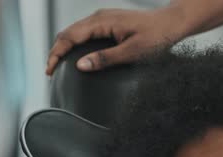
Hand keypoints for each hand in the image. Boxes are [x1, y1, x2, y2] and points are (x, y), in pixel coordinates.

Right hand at [46, 7, 185, 74]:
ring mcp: (103, 19)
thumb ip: (106, 59)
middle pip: (68, 33)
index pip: (69, 37)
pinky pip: (85, 33)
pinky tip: (76, 57)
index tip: (49, 71)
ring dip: (64, 48)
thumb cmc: (157, 36)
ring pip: (75, 32)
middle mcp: (99, 17)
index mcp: (101, 22)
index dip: (56, 54)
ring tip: (58, 66)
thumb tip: (80, 66)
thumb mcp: (133, 52)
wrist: (173, 23)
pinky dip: (75, 44)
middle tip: (49, 72)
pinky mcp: (109, 23)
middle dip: (56, 51)